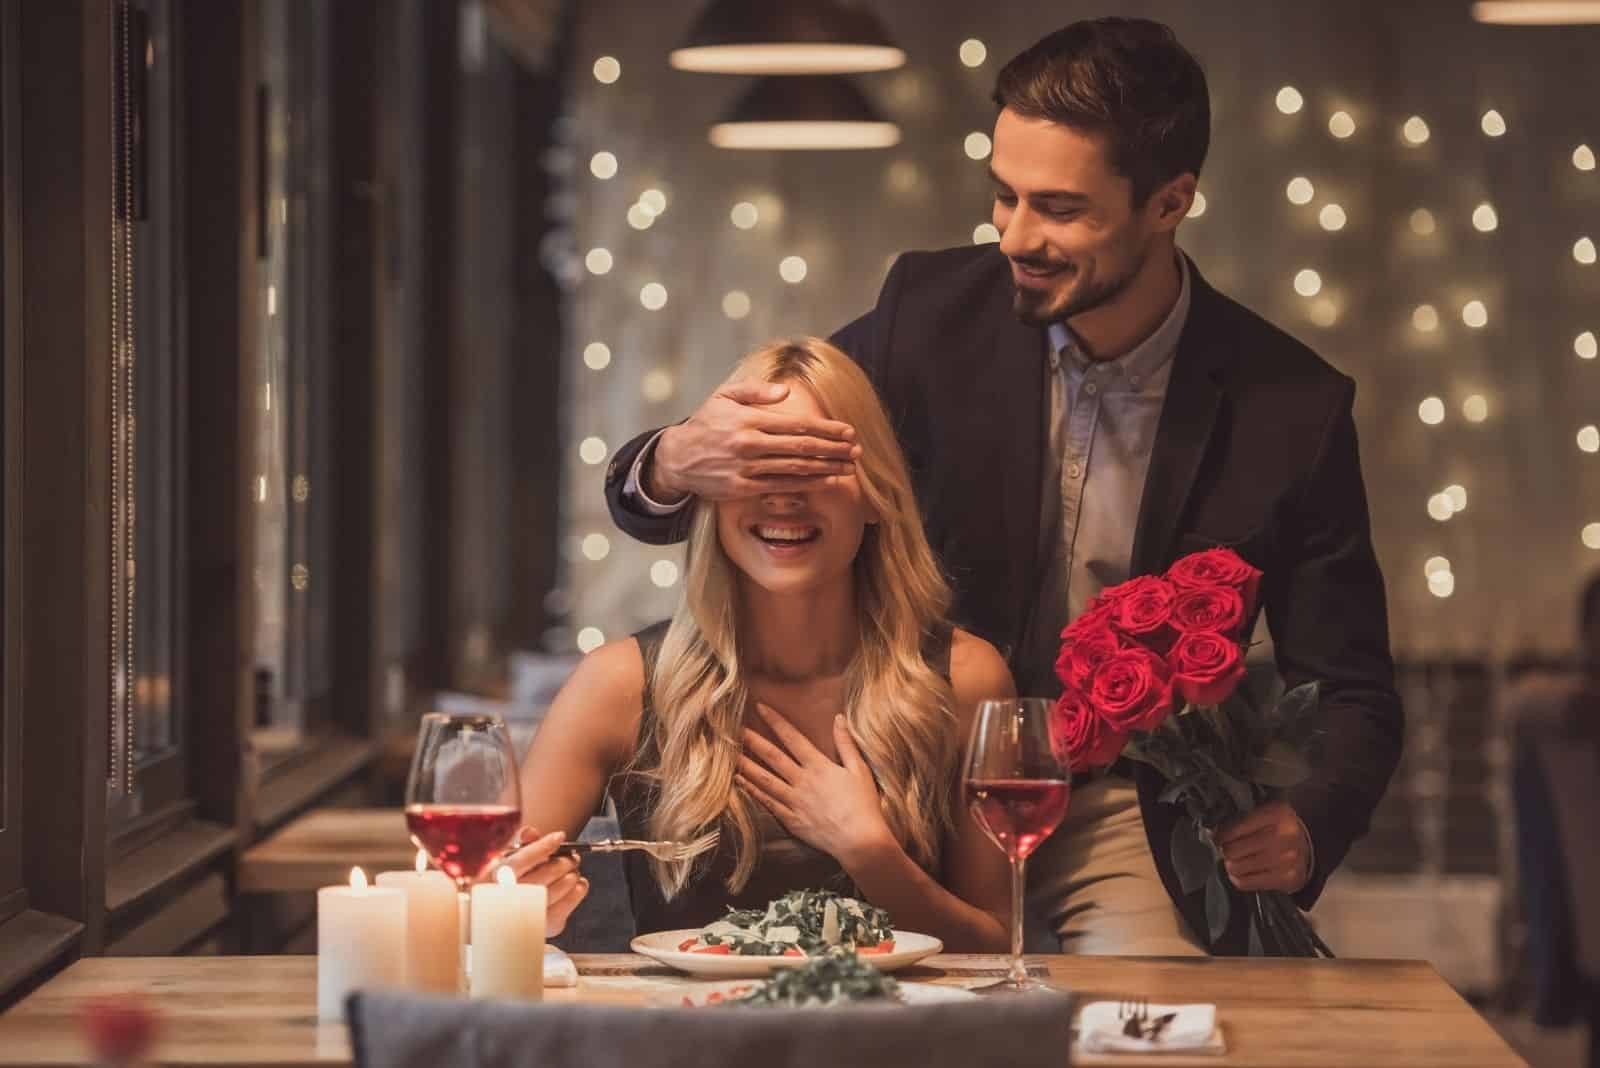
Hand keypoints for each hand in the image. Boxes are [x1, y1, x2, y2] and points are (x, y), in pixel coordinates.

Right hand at [500, 827, 588, 936]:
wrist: (507, 919)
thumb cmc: (512, 882)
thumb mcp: (511, 859)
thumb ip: (522, 844)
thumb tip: (530, 833)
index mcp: (497, 878)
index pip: (521, 860)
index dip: (543, 846)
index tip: (559, 837)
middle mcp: (509, 898)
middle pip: (546, 873)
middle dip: (565, 861)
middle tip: (572, 857)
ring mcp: (528, 915)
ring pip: (561, 887)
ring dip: (573, 874)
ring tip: (571, 870)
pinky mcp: (545, 926)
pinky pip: (570, 903)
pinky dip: (578, 890)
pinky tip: (575, 884)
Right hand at [648, 382, 859, 501]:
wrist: (678, 458)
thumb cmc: (706, 423)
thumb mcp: (725, 396)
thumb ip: (757, 391)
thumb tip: (787, 392)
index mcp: (748, 419)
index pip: (797, 425)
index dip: (826, 429)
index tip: (848, 431)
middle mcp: (749, 445)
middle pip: (802, 448)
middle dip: (834, 449)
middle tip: (857, 450)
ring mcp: (747, 469)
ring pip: (796, 470)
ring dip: (826, 469)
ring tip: (849, 467)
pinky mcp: (743, 489)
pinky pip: (781, 487)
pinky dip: (806, 484)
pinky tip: (825, 481)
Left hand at [736, 704, 894, 866]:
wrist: (859, 841)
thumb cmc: (864, 805)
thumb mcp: (860, 769)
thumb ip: (846, 743)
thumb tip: (839, 718)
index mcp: (819, 766)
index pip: (793, 738)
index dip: (775, 721)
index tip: (760, 708)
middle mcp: (802, 781)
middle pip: (772, 756)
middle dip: (752, 740)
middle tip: (733, 728)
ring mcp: (794, 801)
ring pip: (764, 780)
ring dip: (746, 765)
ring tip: (729, 755)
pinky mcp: (791, 820)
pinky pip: (767, 803)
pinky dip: (752, 791)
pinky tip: (740, 782)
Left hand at [1215, 801, 1312, 893]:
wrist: (1307, 849)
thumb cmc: (1278, 827)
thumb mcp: (1264, 812)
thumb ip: (1240, 818)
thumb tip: (1213, 832)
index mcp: (1276, 813)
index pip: (1234, 828)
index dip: (1221, 834)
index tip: (1218, 837)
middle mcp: (1284, 836)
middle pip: (1232, 850)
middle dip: (1225, 850)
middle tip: (1228, 849)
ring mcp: (1287, 859)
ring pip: (1237, 867)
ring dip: (1231, 864)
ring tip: (1236, 860)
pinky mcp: (1287, 879)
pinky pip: (1246, 883)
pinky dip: (1238, 878)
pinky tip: (1243, 872)